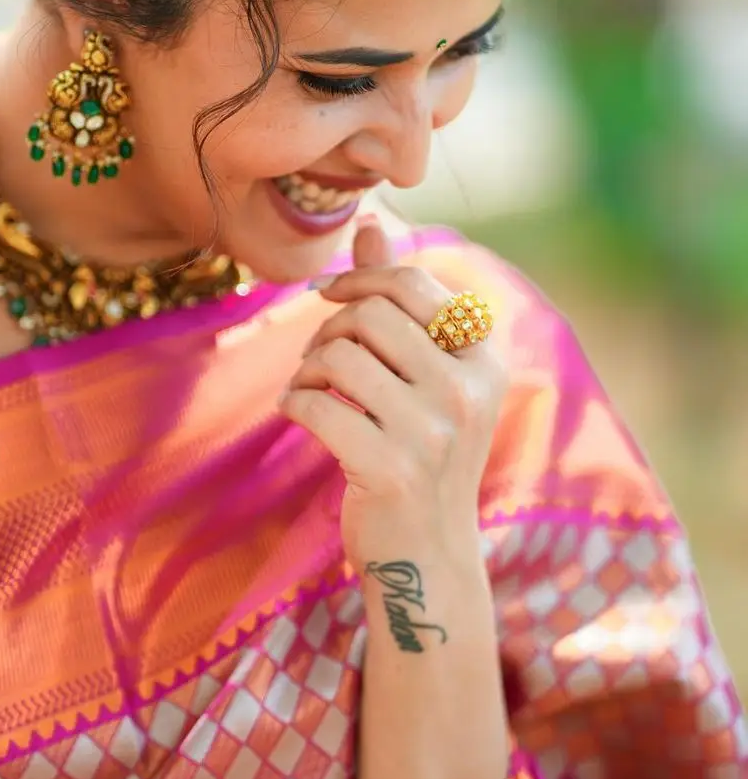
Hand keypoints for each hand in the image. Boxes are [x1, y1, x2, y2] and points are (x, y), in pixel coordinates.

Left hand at [279, 219, 506, 580]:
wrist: (427, 555)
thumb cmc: (422, 451)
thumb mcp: (428, 374)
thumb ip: (401, 298)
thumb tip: (372, 223)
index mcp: (485, 359)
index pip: (413, 284)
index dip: (360, 279)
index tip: (332, 295)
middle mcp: (468, 392)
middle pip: (370, 315)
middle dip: (329, 328)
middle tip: (320, 358)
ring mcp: (432, 434)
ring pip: (339, 357)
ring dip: (308, 368)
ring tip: (310, 389)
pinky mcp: (390, 470)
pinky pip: (314, 405)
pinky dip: (293, 402)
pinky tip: (299, 413)